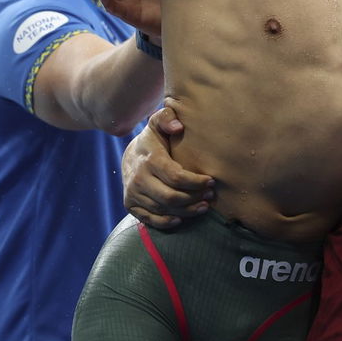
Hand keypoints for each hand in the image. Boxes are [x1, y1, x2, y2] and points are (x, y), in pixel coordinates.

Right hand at [122, 104, 215, 229]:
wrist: (130, 156)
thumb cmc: (154, 140)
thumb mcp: (159, 123)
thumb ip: (167, 118)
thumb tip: (178, 126)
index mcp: (149, 159)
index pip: (175, 176)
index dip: (195, 182)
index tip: (211, 181)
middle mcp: (138, 178)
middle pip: (171, 196)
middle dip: (194, 198)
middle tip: (210, 195)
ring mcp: (133, 193)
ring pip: (164, 209)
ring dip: (187, 211)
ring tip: (204, 206)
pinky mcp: (131, 205)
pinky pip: (150, 219)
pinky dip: (167, 222)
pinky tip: (182, 219)